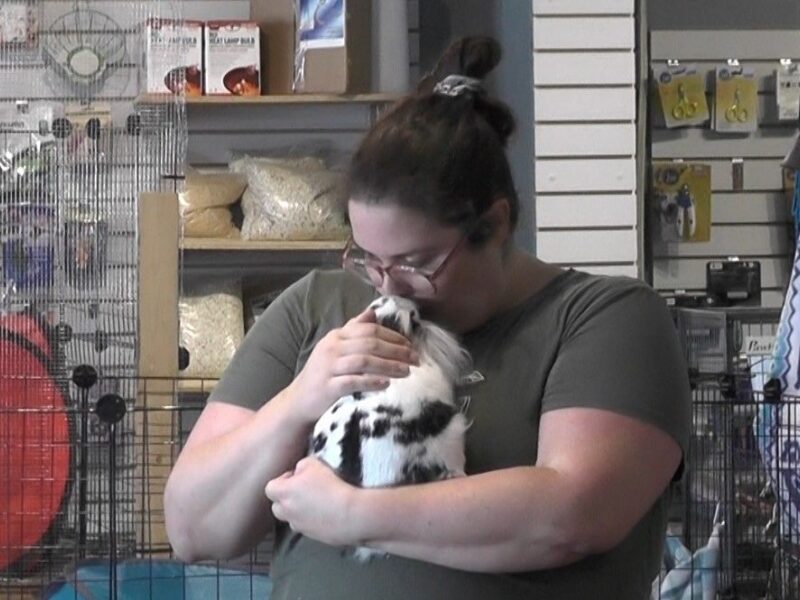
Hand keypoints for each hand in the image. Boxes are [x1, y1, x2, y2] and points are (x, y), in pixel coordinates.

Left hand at [266, 457, 359, 546]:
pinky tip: (327, 512)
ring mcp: (299, 526)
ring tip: (316, 502)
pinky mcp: (312, 536)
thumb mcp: (313, 463)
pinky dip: (312, 520)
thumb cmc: (331, 486)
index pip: (269, 488)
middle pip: (277, 507)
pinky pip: (306, 527)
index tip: (296, 477)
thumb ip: (301, 466)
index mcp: (284, 493)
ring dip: (298, 511)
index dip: (281, 481)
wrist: (350, 514)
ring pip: (291, 518)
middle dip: (286, 499)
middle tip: (303, 491)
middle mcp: (287, 512)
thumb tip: (298, 472)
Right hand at [289, 308, 418, 421]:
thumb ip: (353, 330)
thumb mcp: (336, 348)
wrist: (298, 401)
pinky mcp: (328, 387)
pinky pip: (353, 381)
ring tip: (406, 372)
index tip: (410, 345)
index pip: (368, 329)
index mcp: (336, 336)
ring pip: (364, 361)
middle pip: (370, 344)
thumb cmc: (323, 374)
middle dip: (396, 350)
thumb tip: (373, 312)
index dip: (392, 336)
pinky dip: (371, 382)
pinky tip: (386, 385)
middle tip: (415, 359)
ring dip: (389, 365)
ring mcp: (329, 367)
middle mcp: (332, 348)